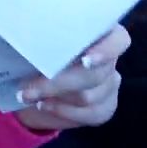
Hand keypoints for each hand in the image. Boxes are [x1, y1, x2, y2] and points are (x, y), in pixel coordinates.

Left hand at [15, 26, 129, 132]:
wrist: (33, 80)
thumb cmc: (34, 50)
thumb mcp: (36, 39)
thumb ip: (44, 36)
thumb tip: (31, 35)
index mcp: (99, 33)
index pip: (118, 39)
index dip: (106, 51)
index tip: (85, 61)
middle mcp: (109, 59)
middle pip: (96, 75)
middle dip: (59, 83)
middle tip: (28, 89)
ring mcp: (110, 84)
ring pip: (89, 96)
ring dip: (55, 97)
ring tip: (29, 95)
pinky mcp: (106, 107)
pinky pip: (89, 114)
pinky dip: (62, 111)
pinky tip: (43, 105)